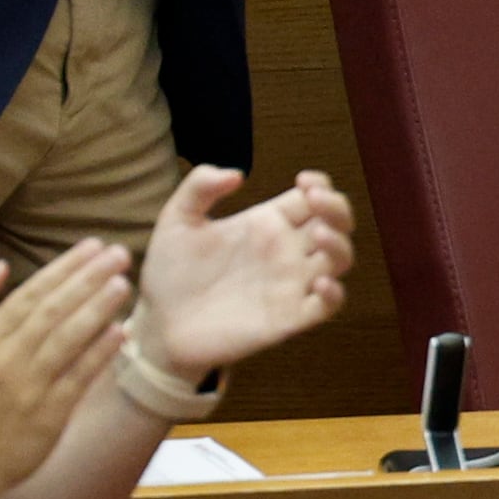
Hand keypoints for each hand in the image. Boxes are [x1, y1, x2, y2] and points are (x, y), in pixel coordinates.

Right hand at [0, 238, 133, 498]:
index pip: (29, 294)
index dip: (63, 268)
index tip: (93, 246)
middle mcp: (6, 358)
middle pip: (52, 310)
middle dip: (87, 279)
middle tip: (119, 254)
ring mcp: (28, 386)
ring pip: (66, 339)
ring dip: (97, 309)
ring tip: (123, 284)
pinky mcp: (48, 414)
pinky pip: (78, 377)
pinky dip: (99, 353)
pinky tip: (122, 332)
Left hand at [136, 168, 353, 380]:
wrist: (159, 325)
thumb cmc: (170, 274)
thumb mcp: (176, 221)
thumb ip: (198, 187)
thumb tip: (237, 173)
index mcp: (267, 224)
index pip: (313, 198)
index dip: (320, 185)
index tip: (304, 181)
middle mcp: (286, 252)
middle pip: (337, 223)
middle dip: (337, 207)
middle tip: (317, 200)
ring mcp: (290, 285)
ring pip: (340, 260)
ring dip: (339, 245)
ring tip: (320, 234)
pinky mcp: (288, 319)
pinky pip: (327, 306)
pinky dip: (334, 293)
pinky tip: (319, 282)